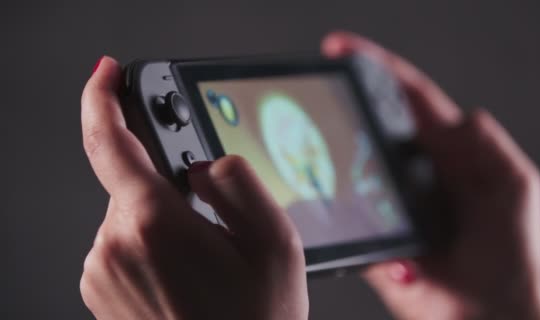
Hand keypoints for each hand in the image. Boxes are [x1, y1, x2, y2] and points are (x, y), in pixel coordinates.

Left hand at [79, 57, 307, 319]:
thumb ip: (236, 179)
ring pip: (132, 214)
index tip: (109, 74)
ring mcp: (101, 273)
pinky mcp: (101, 291)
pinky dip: (153, 244)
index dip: (104, 98)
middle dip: (173, 187)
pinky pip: (125, 243)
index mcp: (153, 224)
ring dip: (167, 220)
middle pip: (135, 182)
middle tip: (215, 225)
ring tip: (207, 264)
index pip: (109, 142)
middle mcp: (113, 246)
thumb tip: (204, 159)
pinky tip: (186, 277)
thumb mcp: (275, 239)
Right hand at [322, 32, 539, 319]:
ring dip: (336, 156)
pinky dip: (337, 203)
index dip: (377, 70)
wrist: (487, 314)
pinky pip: (345, 211)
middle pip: (372, 126)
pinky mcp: (371, 232)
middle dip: (345, 106)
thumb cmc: (510, 256)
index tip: (342, 51)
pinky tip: (332, 197)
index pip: (408, 99)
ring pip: (351, 165)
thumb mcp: (514, 187)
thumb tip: (461, 117)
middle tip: (324, 97)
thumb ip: (491, 147)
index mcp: (446, 152)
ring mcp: (388, 200)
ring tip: (322, 148)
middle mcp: (411, 171)